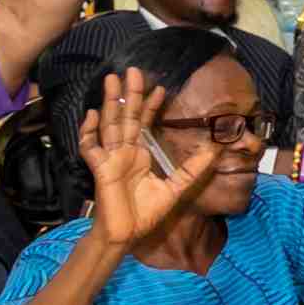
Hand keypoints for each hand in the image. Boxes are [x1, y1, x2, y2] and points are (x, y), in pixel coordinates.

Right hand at [78, 70, 221, 248]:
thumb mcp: (177, 188)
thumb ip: (193, 169)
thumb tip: (215, 150)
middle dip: (130, 93)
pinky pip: (90, 146)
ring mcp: (110, 158)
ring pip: (109, 123)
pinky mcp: (100, 168)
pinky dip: (88, 131)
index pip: (145, 122)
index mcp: (140, 154)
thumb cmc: (146, 213)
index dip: (151, 105)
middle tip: (133, 70)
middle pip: (126, 116)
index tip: (161, 87)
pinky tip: (92, 114)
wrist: (127, 234)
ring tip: (112, 80)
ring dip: (110, 102)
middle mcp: (125, 151)